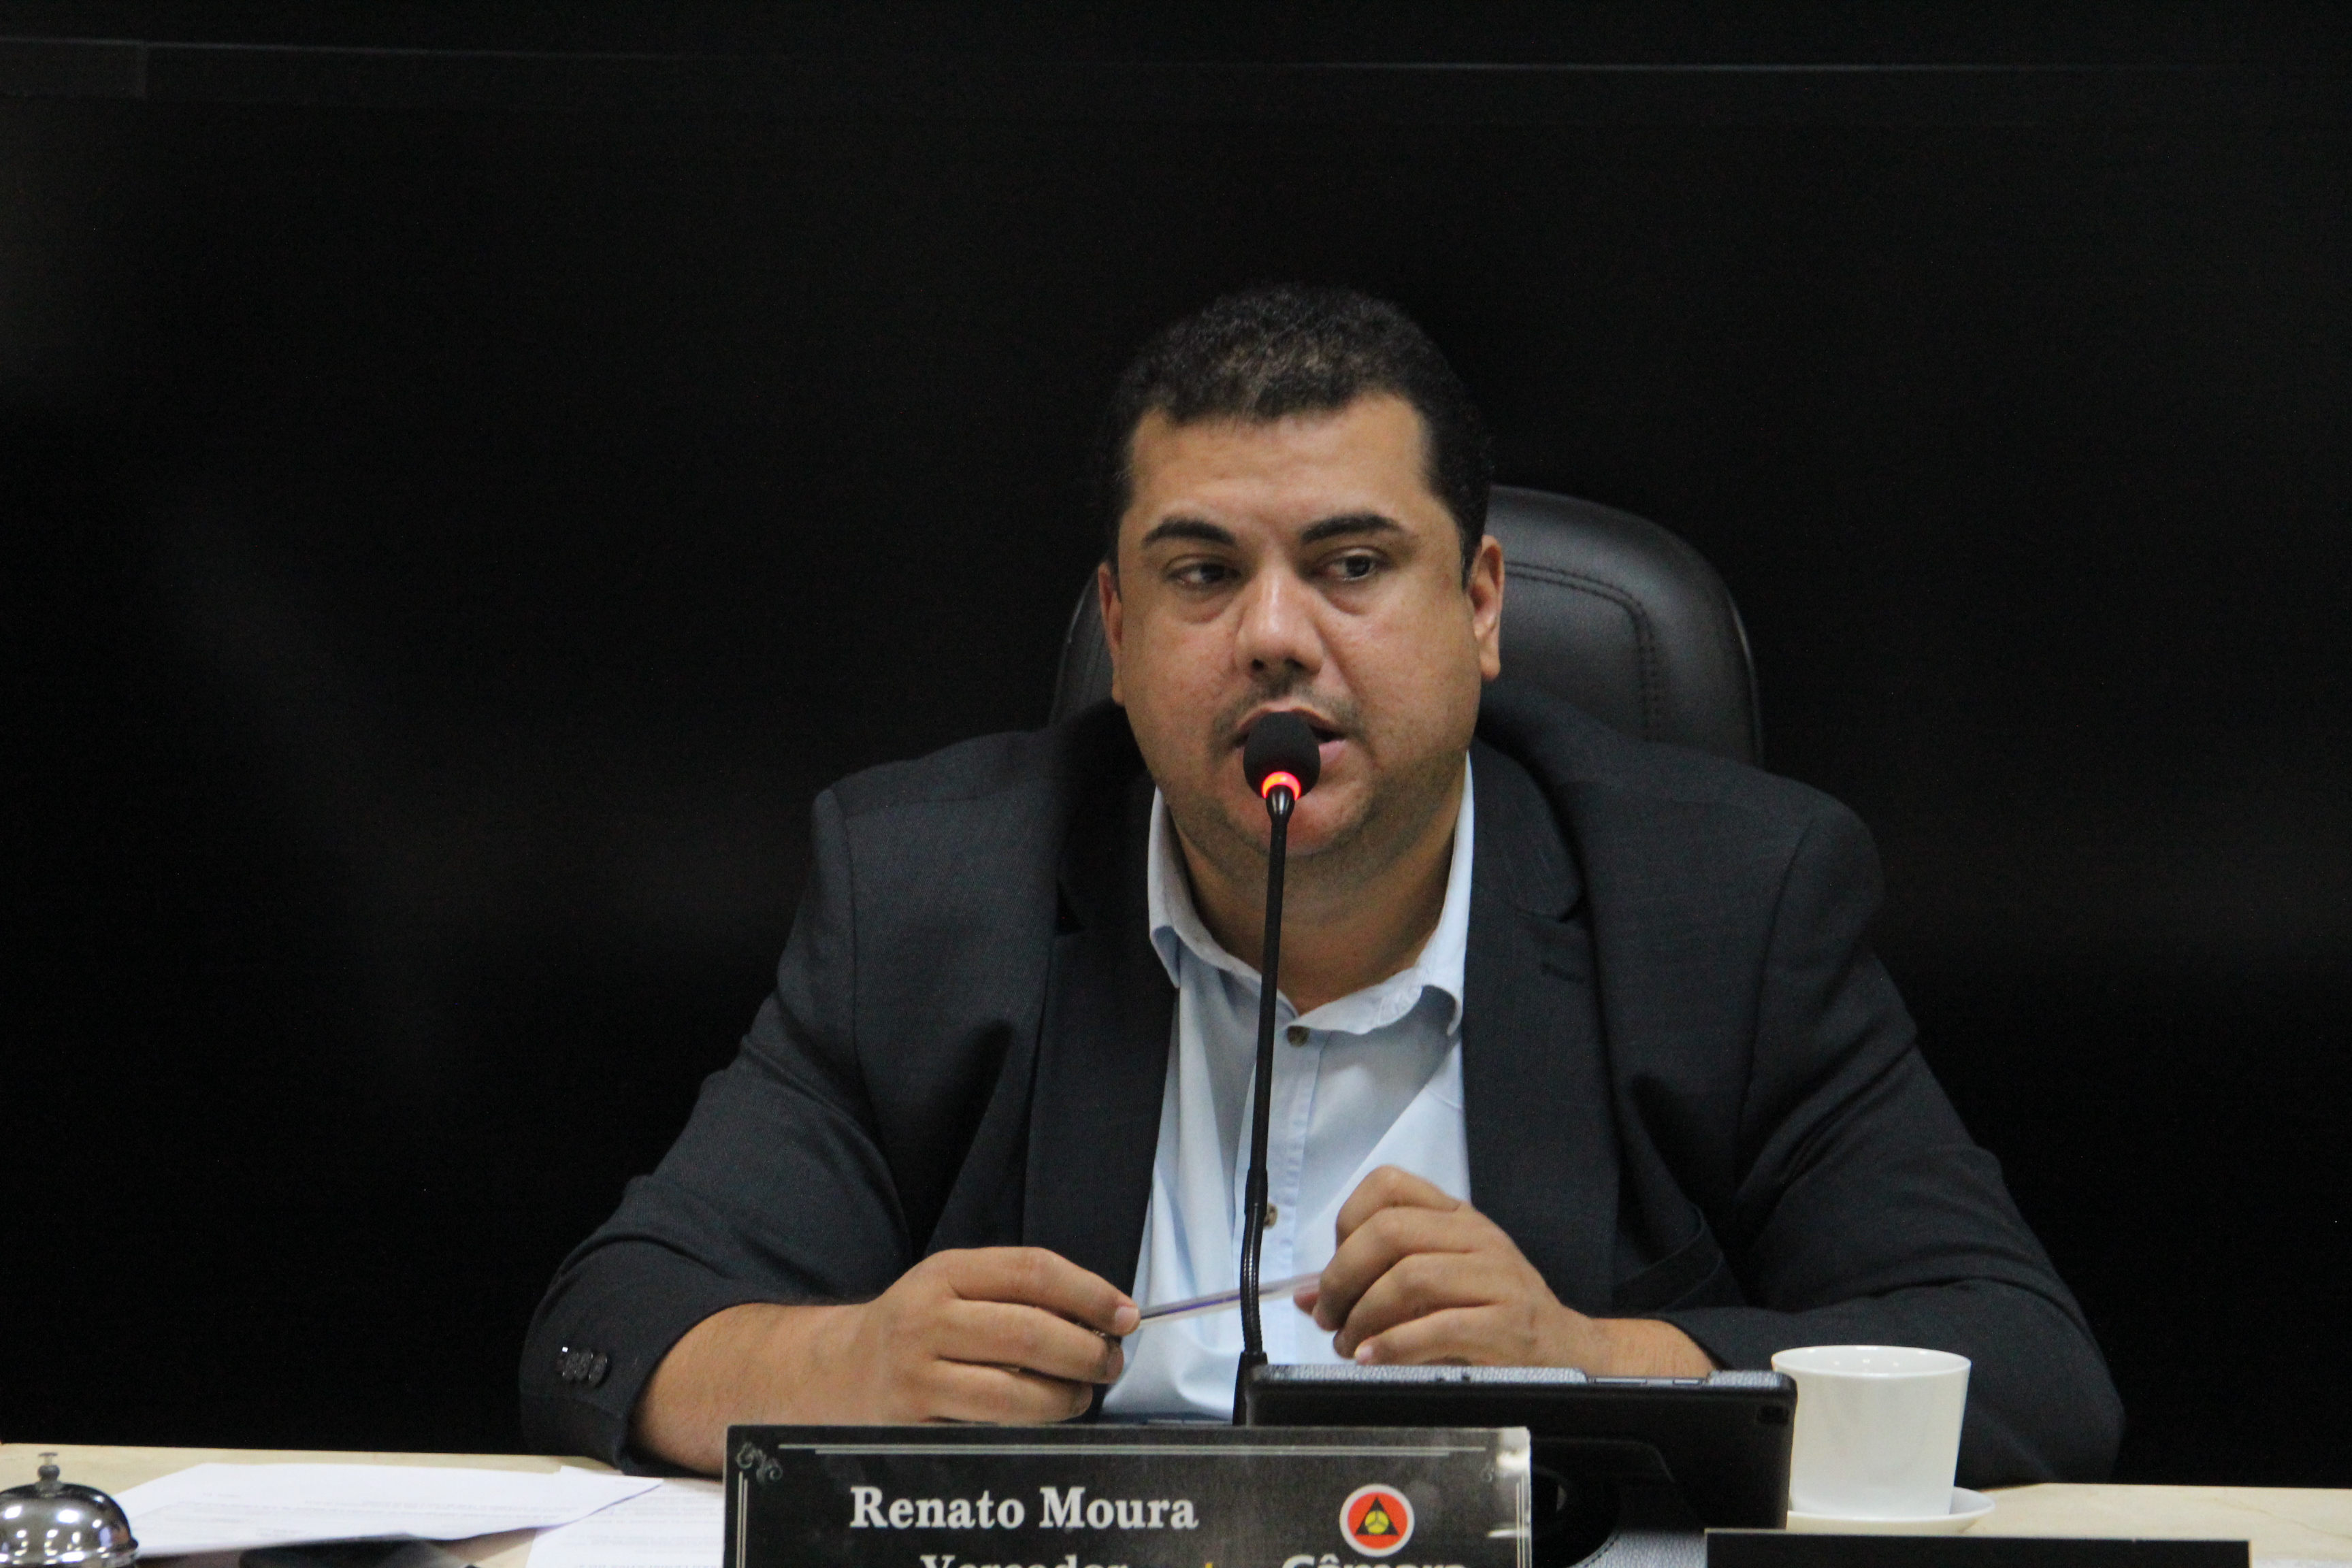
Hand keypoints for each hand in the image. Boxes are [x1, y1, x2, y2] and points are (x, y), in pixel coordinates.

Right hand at [634, 1247, 1137, 1470]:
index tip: (1125, 1315)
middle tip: (1109, 1362)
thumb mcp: (953, 1287)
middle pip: (1030, 1333)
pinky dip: (1029, 1432)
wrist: (833, 1374)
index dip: (1089, 1293)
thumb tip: (1107, 1316)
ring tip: (1078, 1396)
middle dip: (1086, 1352)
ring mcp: (916, 1378)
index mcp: (944, 1274)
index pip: (1032, 1271)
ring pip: (1015, 1395)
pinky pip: (990, 1435)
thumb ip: (1018, 1292)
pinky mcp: (913, 1429)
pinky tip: (1040, 1423)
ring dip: (1065, 1399)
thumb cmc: (917, 1329)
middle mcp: (925, 1320)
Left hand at [1299, 1166, 1714, 1374]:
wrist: (1570, 1352)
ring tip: (1351, 1346)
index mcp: (1455, 1217)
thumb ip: (1373, 1284)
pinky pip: (1440, 1325)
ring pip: (1410, 1276)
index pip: (1387, 1186)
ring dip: (1365, 1316)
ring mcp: (1497, 1276)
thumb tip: (1307, 1296)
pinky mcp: (1509, 1323)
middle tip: (1329, 1317)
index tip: (1332, 1269)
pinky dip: (1396, 1346)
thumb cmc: (1494, 1316)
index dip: (1346, 1223)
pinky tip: (1375, 1359)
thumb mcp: (1435, 1288)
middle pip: (1390, 1232)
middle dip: (1343, 1277)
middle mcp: (1475, 1236)